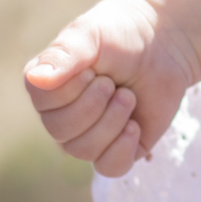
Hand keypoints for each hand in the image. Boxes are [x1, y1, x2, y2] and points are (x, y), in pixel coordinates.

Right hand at [23, 0, 195, 175]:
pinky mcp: (118, 148)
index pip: (43, 102)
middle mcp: (61, 115)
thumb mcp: (91, 34)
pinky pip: (110, 168)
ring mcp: (88, 135)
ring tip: (128, 96)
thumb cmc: (121, 34)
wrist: (164, 42)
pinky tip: (134, 125)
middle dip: (94, 104)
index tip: (93, 68)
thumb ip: (64, 54)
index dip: (72, 88)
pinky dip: (123, 148)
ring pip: (85, 150)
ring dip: (112, 120)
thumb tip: (36, 78)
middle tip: (113, 83)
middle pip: (61, 131)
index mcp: (47, 87)